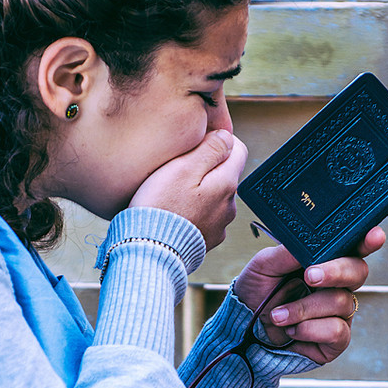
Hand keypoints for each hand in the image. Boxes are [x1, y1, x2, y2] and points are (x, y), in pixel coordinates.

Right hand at [129, 130, 247, 250]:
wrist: (148, 251)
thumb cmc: (160, 207)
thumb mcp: (182, 167)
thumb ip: (210, 148)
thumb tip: (227, 136)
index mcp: (226, 184)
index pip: (238, 149)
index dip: (216, 141)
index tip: (193, 149)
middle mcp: (229, 206)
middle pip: (224, 173)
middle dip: (204, 168)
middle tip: (175, 173)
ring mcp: (219, 226)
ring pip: (213, 196)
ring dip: (197, 192)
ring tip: (171, 196)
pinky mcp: (206, 240)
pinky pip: (204, 217)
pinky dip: (192, 212)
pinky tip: (174, 214)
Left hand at [232, 227, 385, 364]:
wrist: (244, 328)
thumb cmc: (257, 293)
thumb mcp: (264, 265)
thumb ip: (288, 252)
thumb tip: (311, 243)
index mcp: (324, 262)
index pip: (352, 247)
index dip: (367, 240)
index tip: (374, 235)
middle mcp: (337, 285)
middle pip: (358, 271)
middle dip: (335, 272)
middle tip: (309, 276)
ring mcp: (338, 313)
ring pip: (341, 302)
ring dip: (304, 308)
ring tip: (278, 315)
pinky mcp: (335, 339)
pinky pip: (336, 331)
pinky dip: (309, 329)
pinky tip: (292, 330)